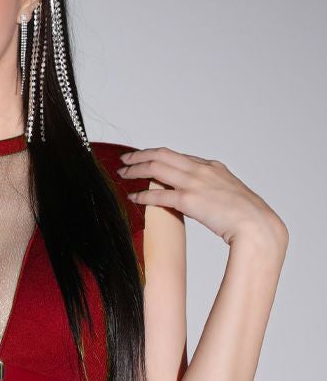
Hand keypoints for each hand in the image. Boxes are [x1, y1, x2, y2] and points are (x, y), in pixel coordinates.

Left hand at [116, 147, 288, 247]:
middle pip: (162, 155)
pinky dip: (142, 195)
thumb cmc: (248, 217)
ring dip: (136, 170)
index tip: (145, 158)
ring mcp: (195, 183)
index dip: (158, 156)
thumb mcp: (230, 195)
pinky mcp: (190, 200)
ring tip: (123, 174)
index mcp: (212, 166)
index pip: (178, 155)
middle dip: (140, 156)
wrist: (258, 226)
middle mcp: (202, 170)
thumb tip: (203, 199)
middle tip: (125, 160)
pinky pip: (158, 195)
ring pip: (156, 168)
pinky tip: (133, 198)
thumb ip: (214, 191)